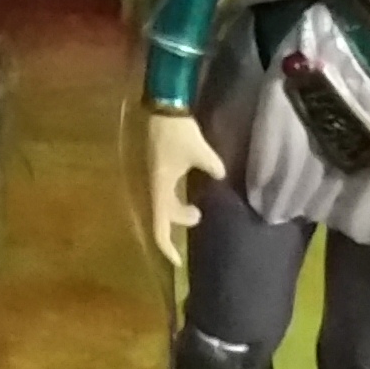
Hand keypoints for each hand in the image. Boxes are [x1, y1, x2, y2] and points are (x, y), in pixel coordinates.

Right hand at [138, 108, 226, 270]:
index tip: (178, 262)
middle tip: (200, 216)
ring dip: (177, 209)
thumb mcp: (200, 152)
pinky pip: (162, 192)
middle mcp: (150, 187)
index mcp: (158, 189)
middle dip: (179, 222)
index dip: (167, 247)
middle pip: (161, 217)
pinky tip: (187, 188)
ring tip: (197, 205)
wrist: (160, 106)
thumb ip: (213, 168)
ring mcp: (149, 178)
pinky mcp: (153, 168)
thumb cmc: (177, 132)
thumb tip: (220, 177)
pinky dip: (173, 198)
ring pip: (161, 204)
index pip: (159, 227)